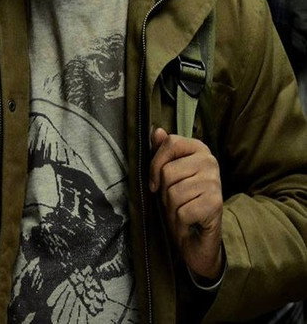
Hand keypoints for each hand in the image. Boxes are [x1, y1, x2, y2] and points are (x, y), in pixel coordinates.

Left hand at [149, 127, 222, 280]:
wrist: (199, 240)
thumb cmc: (182, 203)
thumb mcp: (168, 176)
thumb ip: (163, 152)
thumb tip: (157, 131)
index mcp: (199, 149)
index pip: (170, 143)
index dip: (156, 164)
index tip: (155, 182)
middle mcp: (210, 161)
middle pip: (168, 172)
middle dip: (164, 193)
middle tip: (176, 202)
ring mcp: (215, 182)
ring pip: (173, 193)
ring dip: (171, 209)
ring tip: (183, 212)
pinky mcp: (216, 203)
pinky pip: (181, 211)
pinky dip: (180, 222)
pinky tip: (190, 223)